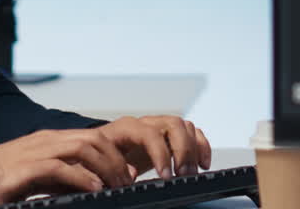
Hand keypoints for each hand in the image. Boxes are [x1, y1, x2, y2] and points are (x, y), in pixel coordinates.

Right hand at [0, 127, 133, 208]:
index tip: (131, 174)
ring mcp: (33, 152)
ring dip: (107, 166)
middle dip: (118, 159)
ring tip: (119, 186)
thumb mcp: (31, 181)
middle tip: (131, 182)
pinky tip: (95, 190)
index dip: (116, 154)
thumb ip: (57, 181)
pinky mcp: (22, 170)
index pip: (91, 138)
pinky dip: (83, 178)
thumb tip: (85, 189)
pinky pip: (60, 168)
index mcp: (46, 142)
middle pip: (94, 138)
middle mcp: (43, 142)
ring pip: (84, 147)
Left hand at [96, 115, 211, 179]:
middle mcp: (145, 124)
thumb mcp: (98, 164)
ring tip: (191, 174)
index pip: (149, 133)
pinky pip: (192, 133)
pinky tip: (203, 164)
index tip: (166, 175)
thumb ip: (113, 168)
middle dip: (182, 151)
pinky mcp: (169, 136)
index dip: (161, 153)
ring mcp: (159, 127)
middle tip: (183, 175)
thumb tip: (130, 176)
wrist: (97, 151)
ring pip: (184, 126)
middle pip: (173, 124)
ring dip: (193, 150)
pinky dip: (201, 146)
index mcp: (126, 128)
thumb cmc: (97, 158)